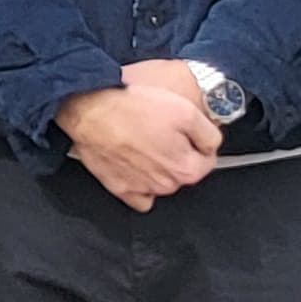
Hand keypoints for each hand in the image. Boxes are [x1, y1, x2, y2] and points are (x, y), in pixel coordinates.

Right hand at [58, 78, 218, 209]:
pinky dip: (140, 184)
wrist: (88, 108)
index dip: (197, 140)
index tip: (183, 128)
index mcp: (186, 168)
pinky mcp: (118, 187)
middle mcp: (166, 185)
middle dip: (178, 153)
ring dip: (158, 166)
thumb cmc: (132, 107)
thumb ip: (209, 134)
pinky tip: (134, 164)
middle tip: (161, 130)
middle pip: (183, 171)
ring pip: (162, 182)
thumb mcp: (185, 109)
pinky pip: (139, 195)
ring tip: (143, 140)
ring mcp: (141, 189)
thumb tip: (212, 146)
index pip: (208, 160)